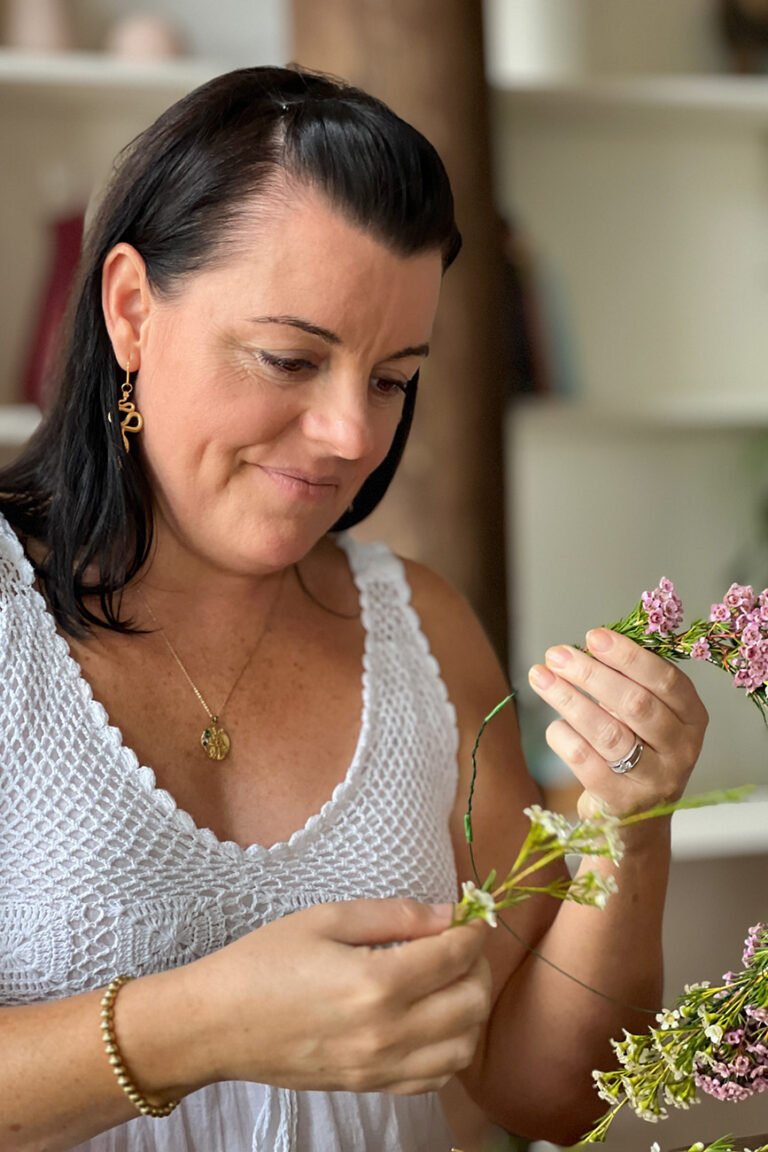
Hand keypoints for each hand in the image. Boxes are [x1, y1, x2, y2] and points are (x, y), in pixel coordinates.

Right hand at [189, 898, 490, 1094]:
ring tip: (449, 981)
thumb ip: (393, 915)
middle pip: (471, 1004)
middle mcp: (387, 1032)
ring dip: (471, 1010)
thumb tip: (446, 914)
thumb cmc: (264, 961)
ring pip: (464, 1047)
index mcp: (375, 983)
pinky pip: (436, 1077)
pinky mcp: (371, 1087)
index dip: (473, 929)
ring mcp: (381, 1067)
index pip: (454, 955)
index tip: (472, 913)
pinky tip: (432, 1019)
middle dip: (478, 966)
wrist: (217, 1025)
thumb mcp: (326, 918)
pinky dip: (450, 1047)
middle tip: (460, 943)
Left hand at [528, 627, 707, 816]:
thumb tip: (586, 647)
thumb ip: (628, 682)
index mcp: (693, 719)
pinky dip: (563, 735)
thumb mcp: (648, 716)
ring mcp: (654, 780)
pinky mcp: (620, 802)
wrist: (636, 820)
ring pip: (608, 733)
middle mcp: (681, 751)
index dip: (629, 656)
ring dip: (569, 699)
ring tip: (540, 677)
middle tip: (557, 654)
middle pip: (636, 704)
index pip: (666, 680)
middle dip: (591, 674)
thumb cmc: (638, 750)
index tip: (593, 636)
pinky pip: (584, 760)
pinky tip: (553, 723)